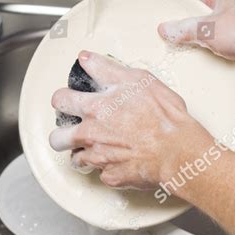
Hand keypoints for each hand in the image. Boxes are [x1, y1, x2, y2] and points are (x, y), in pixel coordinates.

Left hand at [50, 51, 210, 189]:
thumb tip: (86, 59)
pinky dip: (107, 168)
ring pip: (74, 158)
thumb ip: (105, 68)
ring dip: (81, 152)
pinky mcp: (110, 176)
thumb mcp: (137, 79)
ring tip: (92, 148)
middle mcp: (90, 133)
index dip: (63, 99)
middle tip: (74, 129)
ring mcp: (98, 157)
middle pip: (56, 137)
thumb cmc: (163, 115)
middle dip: (63, 131)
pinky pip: (100, 173)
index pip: (61, 100)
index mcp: (94, 107)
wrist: (177, 150)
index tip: (68, 100)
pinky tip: (118, 160)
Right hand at [158, 0, 234, 83]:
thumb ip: (184, 29)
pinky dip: (220, 64)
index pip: (198, 4)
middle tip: (183, 44)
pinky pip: (226, 59)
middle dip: (196, 37)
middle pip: (206, 26)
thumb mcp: (207, 28)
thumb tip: (168, 29)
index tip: (172, 27)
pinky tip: (215, 66)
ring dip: (210, 52)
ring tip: (201, 56)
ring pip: (217, 44)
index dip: (184, 16)